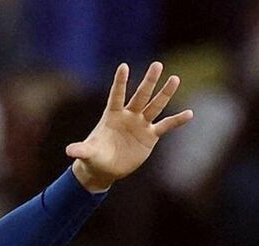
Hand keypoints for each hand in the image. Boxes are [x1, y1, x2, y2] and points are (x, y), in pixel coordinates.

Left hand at [67, 62, 193, 191]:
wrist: (105, 168)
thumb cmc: (94, 157)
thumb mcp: (87, 154)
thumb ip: (81, 150)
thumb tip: (69, 151)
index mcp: (112, 116)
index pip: (117, 95)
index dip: (120, 82)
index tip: (123, 66)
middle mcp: (128, 116)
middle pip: (140, 96)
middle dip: (148, 82)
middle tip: (157, 65)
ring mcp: (140, 124)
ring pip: (155, 106)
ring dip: (165, 94)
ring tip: (175, 79)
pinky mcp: (150, 136)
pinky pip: (165, 126)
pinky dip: (177, 121)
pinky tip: (189, 114)